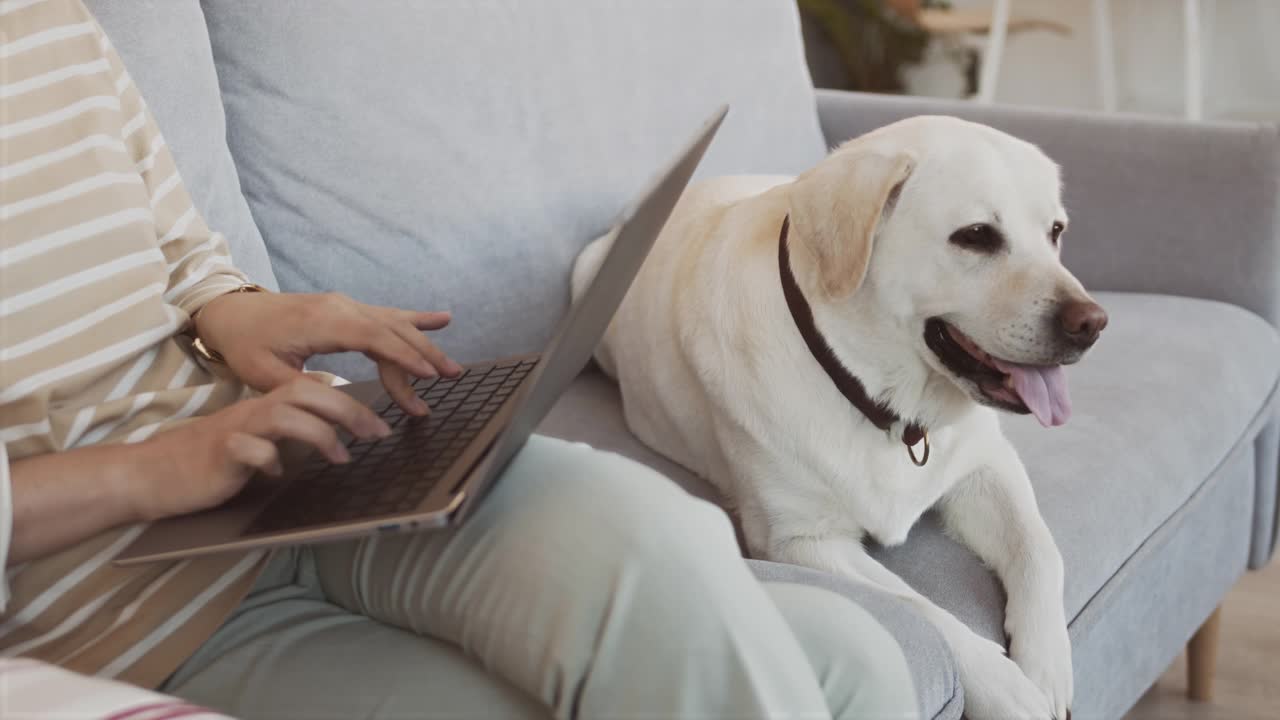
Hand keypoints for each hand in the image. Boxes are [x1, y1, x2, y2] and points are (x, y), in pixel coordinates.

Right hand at [133, 376, 390, 519]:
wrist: (152, 473)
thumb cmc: (209, 460)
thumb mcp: (257, 442)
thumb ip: (289, 434)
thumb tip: (333, 436)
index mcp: (265, 406)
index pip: (314, 389)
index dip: (351, 402)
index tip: (381, 424)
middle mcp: (254, 410)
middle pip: (306, 393)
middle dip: (348, 410)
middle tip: (378, 433)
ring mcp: (236, 429)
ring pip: (284, 415)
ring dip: (319, 433)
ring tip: (342, 457)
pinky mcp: (219, 453)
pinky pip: (250, 449)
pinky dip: (270, 459)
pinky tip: (278, 473)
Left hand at [195, 291, 462, 414]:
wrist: (231, 312)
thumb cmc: (245, 343)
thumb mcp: (263, 373)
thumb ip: (302, 386)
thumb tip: (338, 396)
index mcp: (322, 322)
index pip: (373, 338)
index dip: (403, 356)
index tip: (427, 376)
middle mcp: (340, 307)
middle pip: (392, 331)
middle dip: (423, 357)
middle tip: (449, 379)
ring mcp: (346, 305)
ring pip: (395, 324)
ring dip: (425, 345)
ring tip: (451, 367)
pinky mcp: (347, 308)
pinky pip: (388, 314)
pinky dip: (417, 318)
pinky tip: (443, 319)